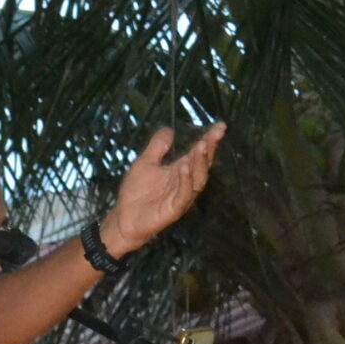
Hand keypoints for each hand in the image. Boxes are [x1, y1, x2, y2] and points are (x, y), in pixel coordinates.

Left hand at [97, 123, 225, 259]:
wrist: (124, 218)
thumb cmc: (136, 192)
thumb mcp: (145, 163)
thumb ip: (157, 147)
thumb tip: (169, 129)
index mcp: (180, 170)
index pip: (198, 153)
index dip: (209, 139)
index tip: (220, 125)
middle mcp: (185, 182)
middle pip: (202, 164)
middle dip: (209, 148)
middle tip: (216, 133)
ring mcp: (182, 196)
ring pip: (198, 179)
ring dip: (200, 162)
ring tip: (202, 145)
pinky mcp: (174, 209)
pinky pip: (184, 194)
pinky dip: (186, 181)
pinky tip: (185, 167)